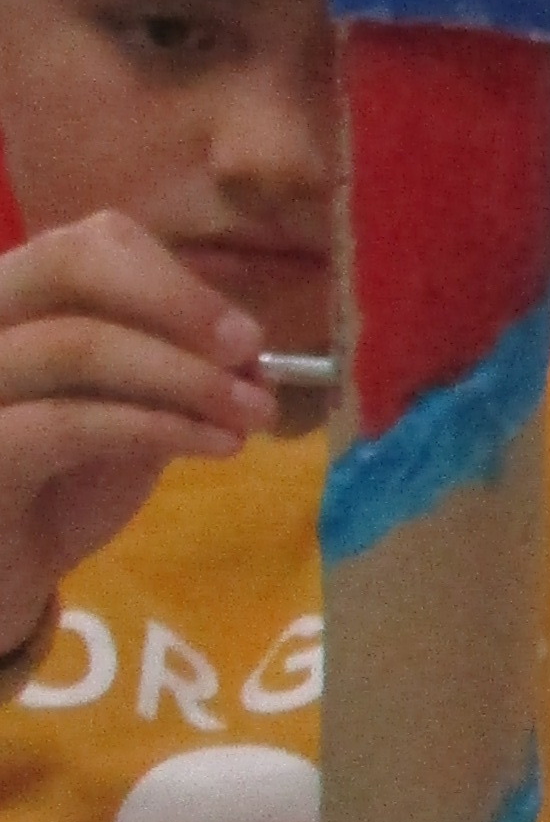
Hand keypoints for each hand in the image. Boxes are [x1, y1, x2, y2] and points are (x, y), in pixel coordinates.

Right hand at [0, 211, 277, 650]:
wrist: (0, 575)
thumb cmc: (59, 485)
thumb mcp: (127, 415)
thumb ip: (174, 373)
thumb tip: (252, 355)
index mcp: (17, 299)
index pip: (85, 246)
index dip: (171, 280)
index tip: (246, 335)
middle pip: (67, 263)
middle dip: (175, 304)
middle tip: (251, 353)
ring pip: (73, 343)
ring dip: (184, 376)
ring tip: (252, 413)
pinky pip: (66, 422)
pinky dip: (155, 426)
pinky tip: (215, 446)